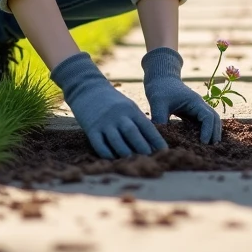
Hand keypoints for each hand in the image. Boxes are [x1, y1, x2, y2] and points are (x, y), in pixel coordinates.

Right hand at [48, 51, 167, 158]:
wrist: (87, 88)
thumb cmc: (112, 102)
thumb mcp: (128, 107)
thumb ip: (138, 122)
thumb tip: (151, 142)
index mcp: (131, 110)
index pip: (147, 127)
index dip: (156, 140)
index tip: (165, 152)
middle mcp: (119, 116)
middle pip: (133, 134)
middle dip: (143, 148)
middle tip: (151, 160)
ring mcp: (104, 122)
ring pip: (117, 141)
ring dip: (125, 153)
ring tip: (133, 163)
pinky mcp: (91, 128)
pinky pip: (99, 144)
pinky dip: (106, 153)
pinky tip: (112, 160)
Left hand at [141, 47, 221, 143]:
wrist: (160, 78)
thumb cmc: (160, 88)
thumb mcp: (158, 103)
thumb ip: (159, 119)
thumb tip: (159, 137)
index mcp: (195, 101)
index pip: (208, 117)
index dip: (208, 130)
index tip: (204, 143)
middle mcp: (199, 104)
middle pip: (215, 118)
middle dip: (215, 133)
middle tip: (212, 149)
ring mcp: (197, 108)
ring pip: (211, 120)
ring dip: (213, 132)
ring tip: (210, 148)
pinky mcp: (192, 112)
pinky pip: (203, 122)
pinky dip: (206, 131)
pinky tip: (202, 142)